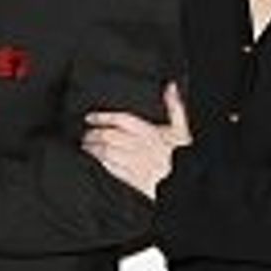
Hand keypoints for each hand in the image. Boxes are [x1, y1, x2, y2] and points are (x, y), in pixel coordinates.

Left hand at [82, 82, 190, 199]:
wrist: (184, 183)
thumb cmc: (182, 156)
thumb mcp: (182, 130)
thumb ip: (175, 107)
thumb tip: (171, 86)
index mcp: (151, 133)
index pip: (122, 120)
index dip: (103, 117)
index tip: (90, 117)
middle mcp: (142, 148)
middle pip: (109, 136)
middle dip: (93, 134)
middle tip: (86, 134)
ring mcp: (136, 165)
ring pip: (106, 153)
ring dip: (93, 149)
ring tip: (86, 147)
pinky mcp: (133, 180)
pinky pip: (111, 170)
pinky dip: (100, 163)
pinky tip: (95, 161)